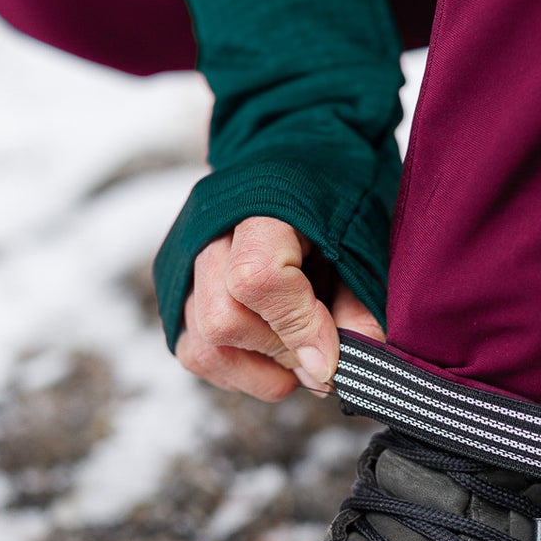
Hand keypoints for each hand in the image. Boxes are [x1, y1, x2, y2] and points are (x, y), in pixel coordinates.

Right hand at [176, 216, 382, 400]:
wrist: (295, 168)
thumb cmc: (332, 206)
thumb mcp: (361, 246)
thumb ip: (358, 305)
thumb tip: (349, 366)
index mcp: (263, 206)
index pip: (257, 276)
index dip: (298, 325)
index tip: (330, 355)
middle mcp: (211, 234)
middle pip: (222, 319)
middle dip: (279, 353)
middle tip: (318, 357)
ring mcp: (187, 265)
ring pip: (202, 346)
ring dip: (259, 372)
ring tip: (297, 362)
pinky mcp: (179, 295)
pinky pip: (195, 355)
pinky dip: (238, 371)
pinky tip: (270, 358)